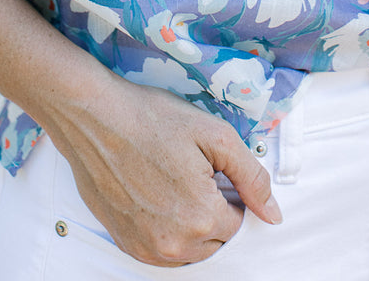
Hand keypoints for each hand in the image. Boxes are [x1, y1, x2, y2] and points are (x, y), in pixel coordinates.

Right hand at [46, 72, 281, 267]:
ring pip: (189, 251)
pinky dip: (166, 230)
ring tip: (172, 182)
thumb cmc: (150, 118)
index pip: (238, 223)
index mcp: (202, 217)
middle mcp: (174, 244)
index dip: (229, 193)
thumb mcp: (214, 135)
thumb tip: (274, 214)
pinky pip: (160, 252)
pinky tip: (154, 194)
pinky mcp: (125, 243)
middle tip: (191, 171)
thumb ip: (251, 177)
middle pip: (215, 241)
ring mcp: (146, 248)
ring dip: (190, 225)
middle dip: (212, 211)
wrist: (93, 116)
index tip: (210, 168)